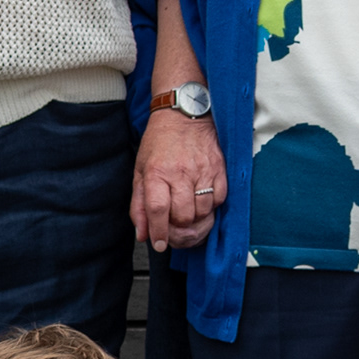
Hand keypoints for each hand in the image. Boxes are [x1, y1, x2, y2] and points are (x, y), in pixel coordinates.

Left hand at [133, 109, 225, 249]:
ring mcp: (203, 170)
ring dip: (195, 217)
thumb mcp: (140, 171)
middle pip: (183, 216)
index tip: (160, 244)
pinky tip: (201, 197)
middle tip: (174, 225)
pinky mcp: (220, 169)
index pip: (158, 210)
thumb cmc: (159, 143)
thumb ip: (139, 204)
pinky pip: (219, 199)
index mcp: (156, 172)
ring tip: (187, 209)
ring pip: (203, 211)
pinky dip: (211, 205)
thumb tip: (142, 234)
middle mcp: (180, 172)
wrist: (185, 114)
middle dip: (178, 227)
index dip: (159, 232)